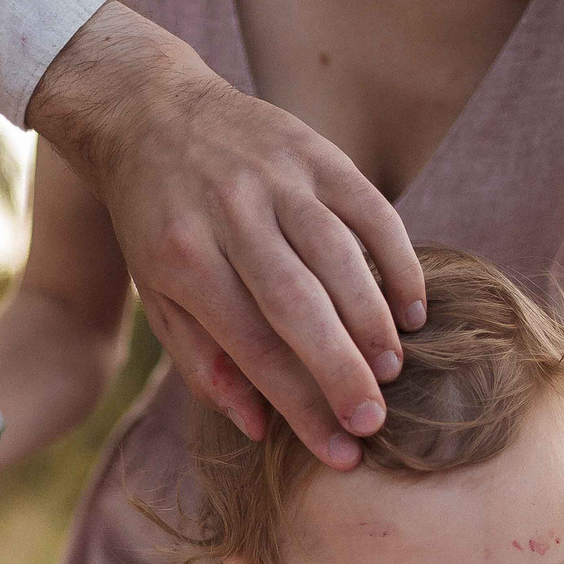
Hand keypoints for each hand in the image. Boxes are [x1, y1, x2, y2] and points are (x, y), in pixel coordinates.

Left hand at [27, 2, 425, 469]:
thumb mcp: (158, 297)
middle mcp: (230, 215)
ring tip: (393, 371)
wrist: (151, 113)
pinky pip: (370, 209)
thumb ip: (205, 363)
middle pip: (298, 305)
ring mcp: (277, 177)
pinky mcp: (315, 150)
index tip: (339, 451)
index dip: (299, 403)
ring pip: (339, 256)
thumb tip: (260, 427)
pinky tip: (412, 310)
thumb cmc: (157, 223)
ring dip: (373, 320)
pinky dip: (397, 261)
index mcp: (184, 261)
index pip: (252, 346)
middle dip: (341, 371)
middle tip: (375, 422)